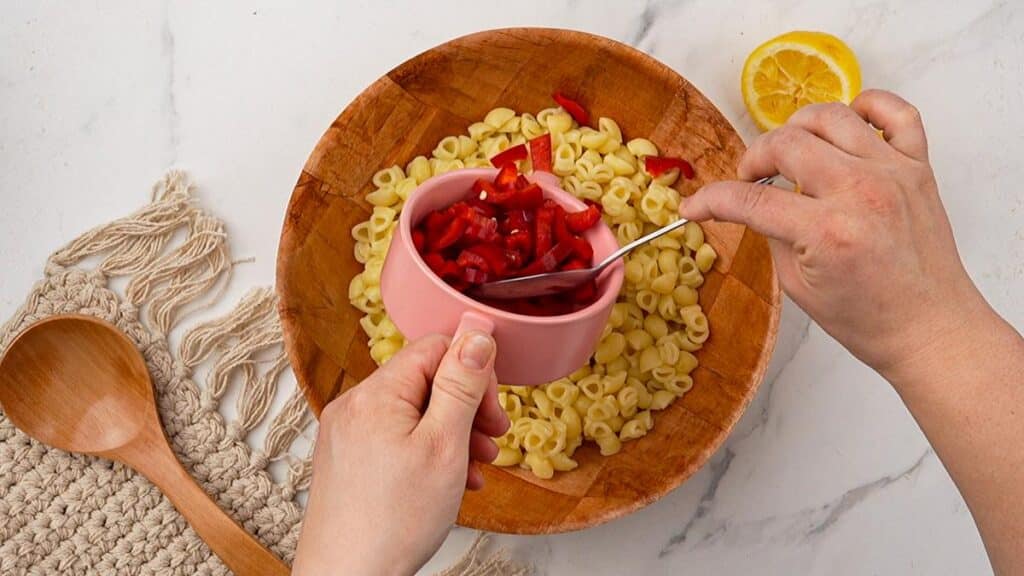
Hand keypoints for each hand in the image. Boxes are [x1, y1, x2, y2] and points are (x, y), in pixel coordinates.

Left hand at [292, 332, 509, 575]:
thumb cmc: (394, 521)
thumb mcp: (444, 445)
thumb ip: (461, 384)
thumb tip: (477, 331)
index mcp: (376, 394)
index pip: (435, 348)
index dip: (473, 374)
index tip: (493, 409)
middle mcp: (354, 406)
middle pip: (425, 381)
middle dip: (465, 407)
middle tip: (492, 439)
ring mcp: (347, 433)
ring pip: (413, 412)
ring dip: (452, 433)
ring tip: (474, 466)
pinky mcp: (346, 458)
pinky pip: (395, 437)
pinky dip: (426, 451)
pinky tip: (448, 480)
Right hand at [681, 90, 985, 374]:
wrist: (928, 327)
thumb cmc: (868, 317)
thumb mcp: (797, 285)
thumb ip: (771, 234)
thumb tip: (750, 203)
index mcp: (828, 232)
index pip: (751, 201)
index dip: (712, 200)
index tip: (695, 205)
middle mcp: (862, 193)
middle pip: (785, 144)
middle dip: (753, 159)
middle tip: (750, 179)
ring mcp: (894, 173)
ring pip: (831, 116)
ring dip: (797, 129)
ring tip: (790, 152)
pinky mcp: (918, 167)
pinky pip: (896, 112)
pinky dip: (867, 107)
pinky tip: (846, 126)